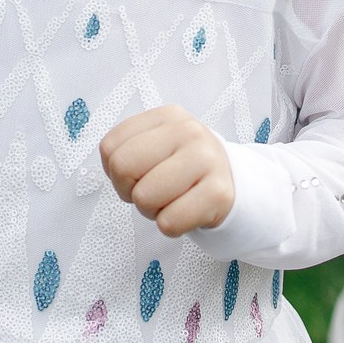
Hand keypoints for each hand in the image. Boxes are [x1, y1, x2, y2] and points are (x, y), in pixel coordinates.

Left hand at [99, 105, 235, 237]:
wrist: (232, 180)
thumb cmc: (183, 166)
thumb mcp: (157, 143)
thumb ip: (128, 149)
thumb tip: (114, 168)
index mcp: (168, 116)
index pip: (110, 147)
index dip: (115, 171)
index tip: (137, 175)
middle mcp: (189, 131)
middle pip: (123, 168)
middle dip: (129, 190)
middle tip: (150, 192)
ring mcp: (207, 160)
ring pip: (144, 198)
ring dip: (151, 210)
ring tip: (170, 201)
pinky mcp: (219, 194)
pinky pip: (169, 222)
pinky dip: (171, 226)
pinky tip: (185, 212)